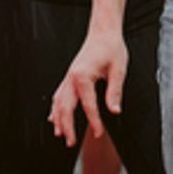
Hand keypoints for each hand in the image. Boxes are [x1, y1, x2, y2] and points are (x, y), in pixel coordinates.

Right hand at [49, 28, 127, 147]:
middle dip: (67, 126)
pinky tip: (54, 118)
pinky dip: (55, 108)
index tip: (99, 133)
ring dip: (58, 119)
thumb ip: (115, 91)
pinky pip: (58, 95)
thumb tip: (114, 111)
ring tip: (60, 135)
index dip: (94, 121)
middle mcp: (71, 77)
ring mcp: (68, 76)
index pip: (88, 105)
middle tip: (71, 142)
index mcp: (83, 76)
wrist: (103, 31)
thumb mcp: (118, 69)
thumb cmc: (111, 47)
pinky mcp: (69, 75)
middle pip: (65, 107)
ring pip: (58, 102)